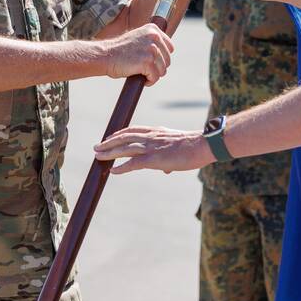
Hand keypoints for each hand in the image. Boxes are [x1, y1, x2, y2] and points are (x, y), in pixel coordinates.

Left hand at [94, 126, 212, 173]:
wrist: (203, 145)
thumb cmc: (194, 147)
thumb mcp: (178, 147)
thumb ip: (169, 157)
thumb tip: (166, 170)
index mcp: (157, 131)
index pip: (133, 129)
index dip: (120, 133)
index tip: (110, 137)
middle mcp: (151, 136)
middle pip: (124, 137)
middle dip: (109, 142)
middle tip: (97, 147)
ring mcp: (152, 147)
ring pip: (125, 148)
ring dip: (109, 152)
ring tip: (98, 156)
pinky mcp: (154, 159)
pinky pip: (133, 163)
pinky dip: (121, 167)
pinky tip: (112, 171)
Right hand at [105, 23, 173, 84]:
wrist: (105, 56)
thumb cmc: (120, 51)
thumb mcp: (138, 39)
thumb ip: (151, 41)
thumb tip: (167, 52)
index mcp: (153, 29)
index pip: (170, 48)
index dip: (161, 58)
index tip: (150, 61)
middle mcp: (154, 37)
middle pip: (167, 60)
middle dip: (157, 68)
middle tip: (143, 69)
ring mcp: (151, 49)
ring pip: (162, 70)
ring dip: (153, 75)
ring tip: (141, 73)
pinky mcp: (147, 62)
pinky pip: (155, 77)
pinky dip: (149, 81)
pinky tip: (140, 78)